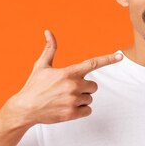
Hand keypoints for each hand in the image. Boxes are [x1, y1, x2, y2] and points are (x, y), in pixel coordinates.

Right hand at [7, 29, 122, 124]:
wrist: (24, 109)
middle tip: (68, 90)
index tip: (120, 56)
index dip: (108, 59)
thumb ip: (50, 49)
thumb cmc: (33, 86)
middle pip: (94, 86)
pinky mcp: (71, 114)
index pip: (92, 64)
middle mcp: (72, 86)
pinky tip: (67, 108)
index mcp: (67, 72)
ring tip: (64, 99)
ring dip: (81, 99)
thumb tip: (48, 32)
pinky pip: (88, 110)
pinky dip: (81, 110)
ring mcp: (72, 100)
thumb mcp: (41, 66)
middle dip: (85, 87)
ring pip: (89, 99)